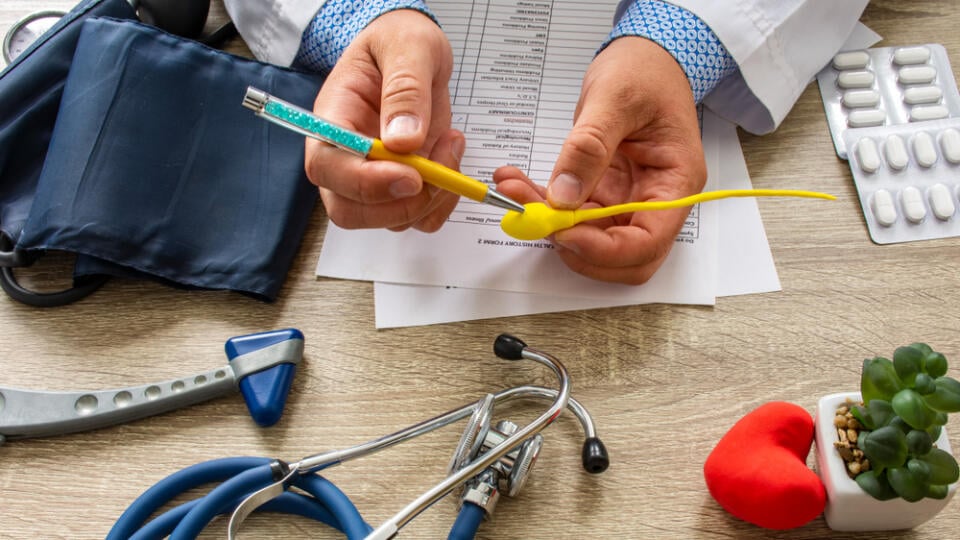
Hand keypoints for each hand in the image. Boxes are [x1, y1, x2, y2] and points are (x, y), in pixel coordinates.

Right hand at [304, 10, 463, 231]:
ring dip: (430, 198)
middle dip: (400, 204)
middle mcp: (346, 157)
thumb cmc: (399, 41)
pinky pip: (419, 217)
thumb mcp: (408, 47)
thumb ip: (405, 89)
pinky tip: (451, 158)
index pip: (327, 167)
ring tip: (450, 144)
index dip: (365, 182)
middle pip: (350, 210)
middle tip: (439, 169)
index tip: (410, 175)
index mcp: (333, 118)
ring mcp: (375, 176)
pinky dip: (443, 202)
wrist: (412, 49)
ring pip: (390, 220)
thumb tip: (403, 140)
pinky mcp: (404, 185)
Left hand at [494, 37, 706, 283]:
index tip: (565, 233)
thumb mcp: (616, 99)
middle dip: (574, 244)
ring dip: (548, 224)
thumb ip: (589, 147)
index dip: (606, 250)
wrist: (644, 56)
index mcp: (676, 182)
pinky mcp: (603, 192)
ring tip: (513, 190)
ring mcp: (627, 198)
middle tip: (534, 218)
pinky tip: (516, 182)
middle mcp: (655, 199)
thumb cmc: (645, 71)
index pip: (648, 241)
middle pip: (621, 255)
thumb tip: (564, 195)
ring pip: (588, 236)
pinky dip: (542, 204)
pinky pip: (572, 213)